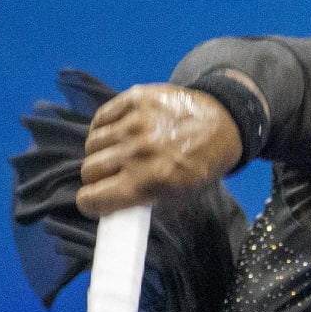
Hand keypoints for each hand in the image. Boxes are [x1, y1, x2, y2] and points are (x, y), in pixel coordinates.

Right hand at [77, 83, 243, 217]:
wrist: (221, 124)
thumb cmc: (200, 165)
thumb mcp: (179, 199)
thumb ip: (144, 208)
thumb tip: (113, 212)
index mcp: (149, 181)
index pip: (94, 197)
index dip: (89, 204)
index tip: (92, 202)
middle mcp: (139, 152)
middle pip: (89, 170)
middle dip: (95, 179)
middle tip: (108, 178)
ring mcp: (135, 122)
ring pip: (92, 143)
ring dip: (99, 152)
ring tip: (115, 154)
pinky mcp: (135, 99)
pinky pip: (101, 117)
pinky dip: (104, 128)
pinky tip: (117, 134)